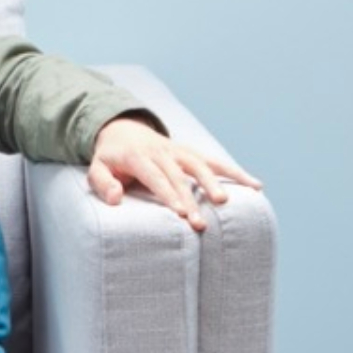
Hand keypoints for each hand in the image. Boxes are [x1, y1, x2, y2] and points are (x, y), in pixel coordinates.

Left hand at [86, 116, 259, 231]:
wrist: (122, 129)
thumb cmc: (110, 158)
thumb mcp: (96, 168)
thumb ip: (103, 183)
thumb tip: (115, 198)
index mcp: (138, 157)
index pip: (156, 177)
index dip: (169, 194)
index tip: (181, 213)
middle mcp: (162, 151)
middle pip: (179, 176)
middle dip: (191, 199)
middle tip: (200, 223)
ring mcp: (179, 151)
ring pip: (200, 166)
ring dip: (213, 184)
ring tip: (225, 203)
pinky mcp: (192, 153)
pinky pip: (215, 162)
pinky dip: (236, 172)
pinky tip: (256, 185)